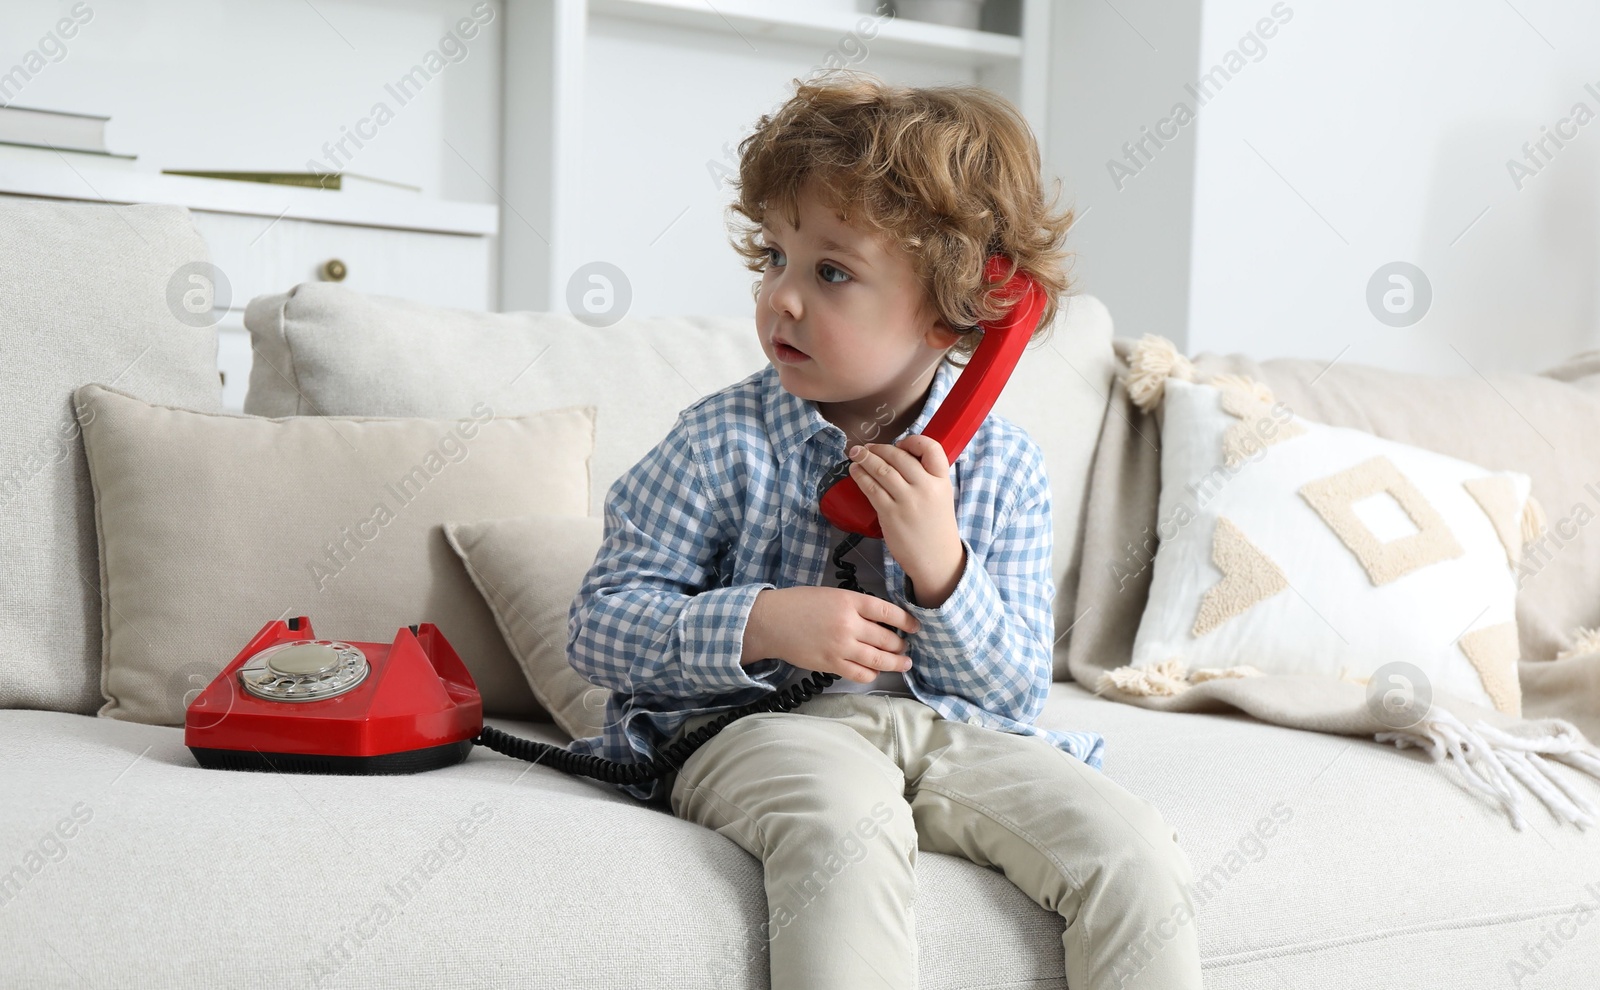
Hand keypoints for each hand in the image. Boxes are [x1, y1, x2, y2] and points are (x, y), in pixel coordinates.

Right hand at [745, 586, 919, 683]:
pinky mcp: (831, 663)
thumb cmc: (800, 604)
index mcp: (851, 601)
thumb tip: (882, 621)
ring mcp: (841, 646)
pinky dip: (872, 674)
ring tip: (903, 664)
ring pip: (878, 659)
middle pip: (887, 638)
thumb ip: (856, 606)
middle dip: (901, 645)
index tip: (915, 627)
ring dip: (894, 663)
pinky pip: (860, 674)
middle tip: (906, 648)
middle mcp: (849, 624)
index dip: (907, 621)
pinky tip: (875, 672)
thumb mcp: (832, 595)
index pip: (889, 613)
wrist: (771, 621)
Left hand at [847, 435, 962, 594]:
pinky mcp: (890, 514)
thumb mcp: (941, 496)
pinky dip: (860, 477)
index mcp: (941, 480)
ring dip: (865, 459)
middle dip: (879, 449)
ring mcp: (907, 501)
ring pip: (882, 470)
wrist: (936, 559)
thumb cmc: (935, 526)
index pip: (931, 448)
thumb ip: (926, 477)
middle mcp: (925, 487)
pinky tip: (855, 471)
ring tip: (856, 455)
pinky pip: (872, 489)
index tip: (900, 444)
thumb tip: (898, 457)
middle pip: (899, 457)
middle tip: (866, 447)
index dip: (913, 441)